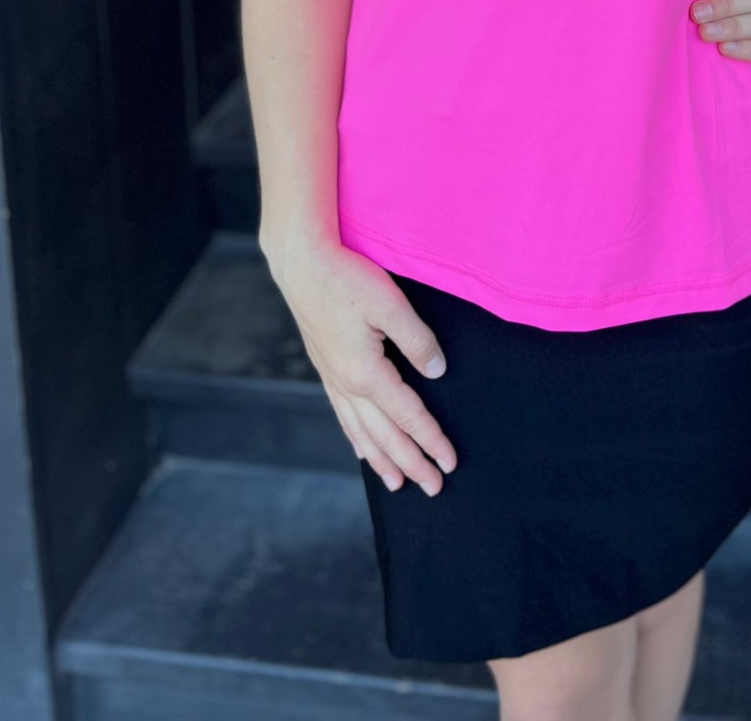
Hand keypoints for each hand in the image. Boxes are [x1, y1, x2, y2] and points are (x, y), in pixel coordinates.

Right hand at [264, 233, 457, 495]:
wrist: (301, 262)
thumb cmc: (347, 277)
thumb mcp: (391, 303)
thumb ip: (417, 340)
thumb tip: (437, 371)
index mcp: (366, 372)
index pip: (407, 416)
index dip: (431, 440)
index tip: (449, 462)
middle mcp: (347, 384)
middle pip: (385, 434)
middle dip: (411, 462)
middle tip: (433, 488)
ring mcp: (333, 378)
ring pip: (361, 431)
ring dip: (382, 459)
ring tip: (398, 483)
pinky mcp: (325, 367)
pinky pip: (343, 415)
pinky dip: (356, 437)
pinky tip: (361, 449)